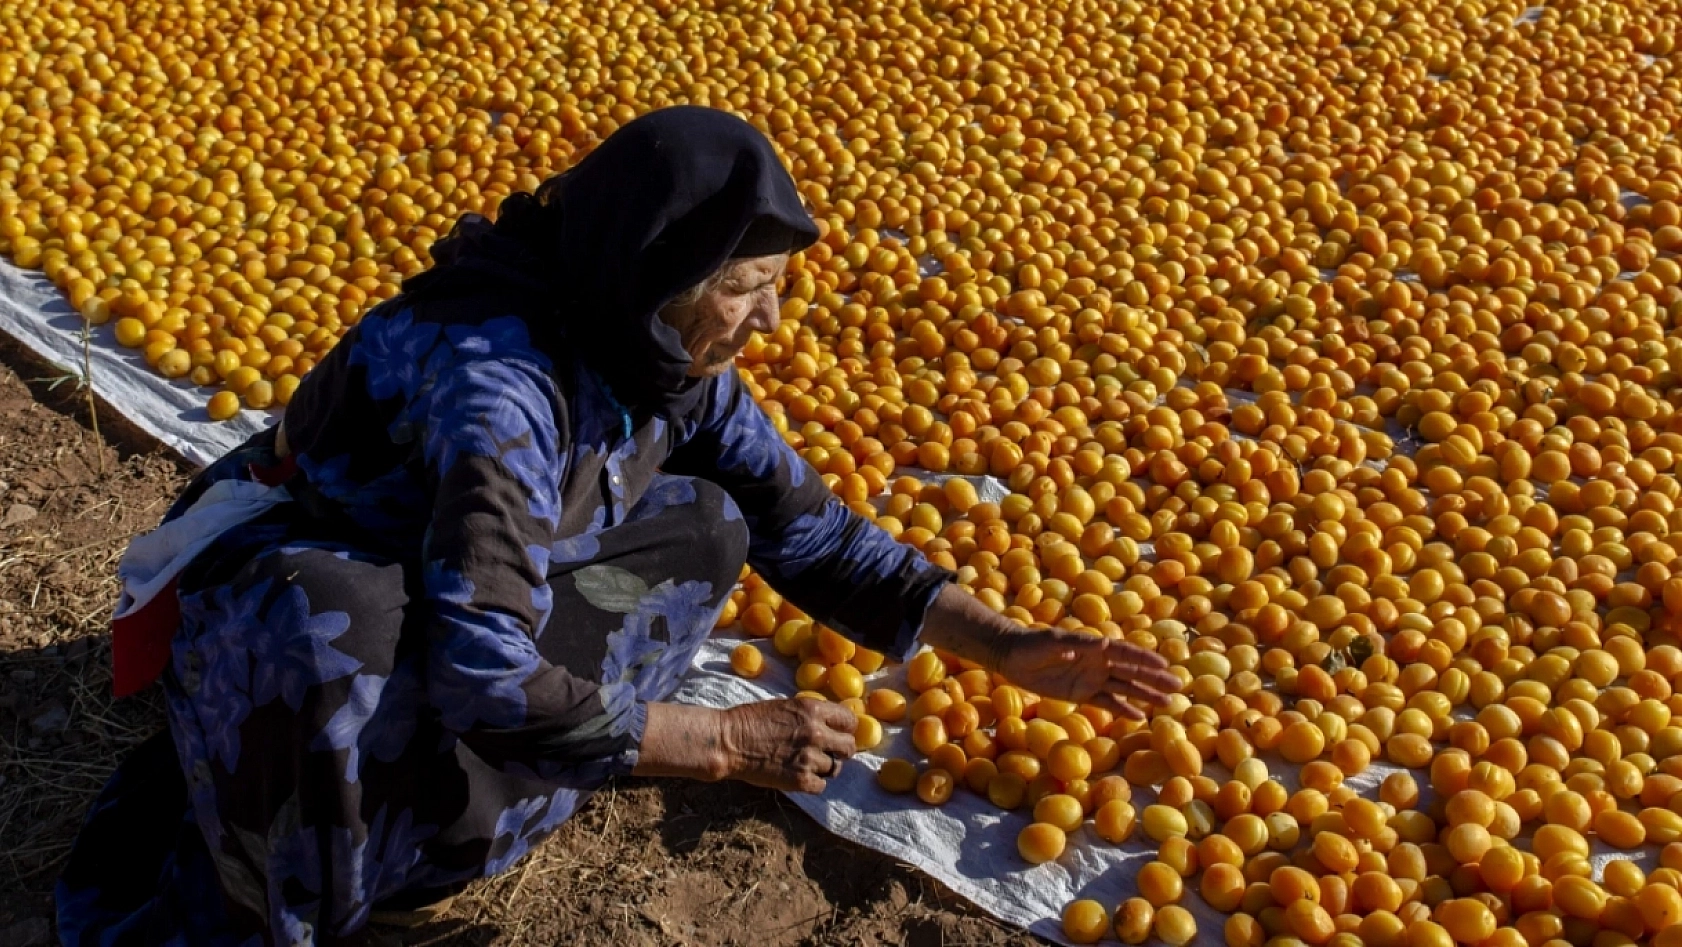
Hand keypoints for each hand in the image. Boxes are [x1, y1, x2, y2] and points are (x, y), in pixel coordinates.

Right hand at [719, 697, 856, 792]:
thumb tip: (832, 724)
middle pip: (849, 747)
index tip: (838, 733)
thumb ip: (811, 715)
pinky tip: (799, 775)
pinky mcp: (800, 780)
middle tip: (827, 752)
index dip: (845, 729)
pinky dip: (812, 783)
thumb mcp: (786, 706)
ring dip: (824, 767)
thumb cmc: (752, 720)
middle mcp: (816, 733)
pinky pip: (821, 785)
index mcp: (813, 710)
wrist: (728, 741)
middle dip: (840, 750)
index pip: (850, 721)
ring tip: (806, 764)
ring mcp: (809, 758)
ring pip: (835, 768)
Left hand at [993, 626, 1181, 719]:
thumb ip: (1076, 644)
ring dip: (1145, 694)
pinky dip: (1123, 709)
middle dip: (1154, 678)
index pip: (1125, 653)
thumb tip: (1104, 644)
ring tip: (1167, 703)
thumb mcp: (1051, 642)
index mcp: (1094, 647)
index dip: (1145, 659)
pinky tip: (1138, 717)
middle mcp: (1098, 663)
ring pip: (1125, 688)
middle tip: (1178, 685)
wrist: (1012, 656)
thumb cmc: (1031, 644)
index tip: (1165, 665)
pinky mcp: (1082, 694)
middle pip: (1132, 671)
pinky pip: (1107, 703)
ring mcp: (1092, 679)